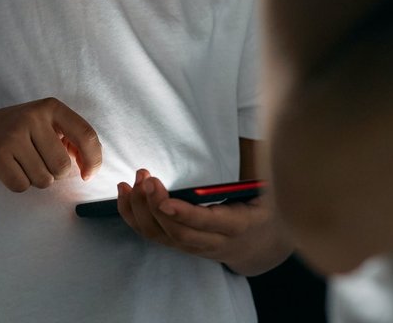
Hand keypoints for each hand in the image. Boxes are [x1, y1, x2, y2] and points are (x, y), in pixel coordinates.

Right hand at [0, 97, 102, 192]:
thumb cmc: (18, 132)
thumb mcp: (45, 125)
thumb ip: (70, 139)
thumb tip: (89, 167)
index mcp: (51, 107)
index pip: (85, 135)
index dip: (93, 159)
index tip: (87, 175)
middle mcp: (33, 117)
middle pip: (62, 166)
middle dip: (55, 174)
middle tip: (39, 163)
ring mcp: (13, 135)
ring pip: (43, 179)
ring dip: (36, 180)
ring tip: (21, 163)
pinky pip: (22, 186)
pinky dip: (18, 184)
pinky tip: (9, 169)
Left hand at [117, 169, 288, 274]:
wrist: (259, 247)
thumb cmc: (261, 211)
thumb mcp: (268, 194)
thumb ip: (256, 176)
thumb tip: (254, 144)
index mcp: (237, 226)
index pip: (206, 224)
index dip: (184, 214)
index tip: (164, 201)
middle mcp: (213, 243)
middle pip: (178, 233)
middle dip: (156, 207)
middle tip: (145, 178)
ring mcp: (194, 248)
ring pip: (161, 236)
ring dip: (141, 210)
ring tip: (132, 182)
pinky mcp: (180, 246)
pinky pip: (153, 236)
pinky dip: (134, 217)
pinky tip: (124, 196)